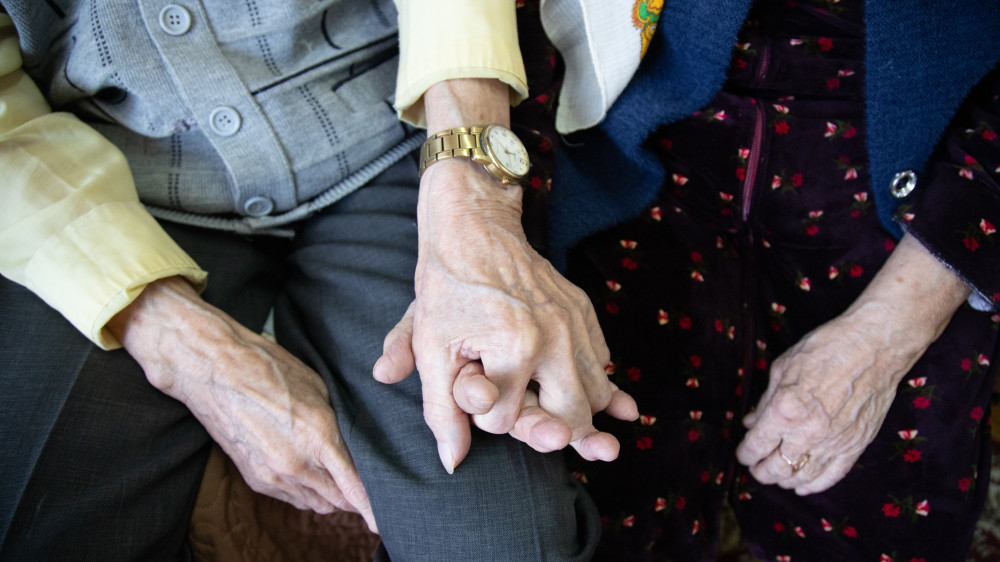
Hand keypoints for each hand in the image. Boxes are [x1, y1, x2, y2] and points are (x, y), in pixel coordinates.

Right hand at [108, 277, 376, 531]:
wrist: (211, 370)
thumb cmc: (269, 368)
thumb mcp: (318, 389)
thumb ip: (340, 424)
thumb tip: (360, 447)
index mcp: (317, 436)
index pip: (355, 487)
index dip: (373, 505)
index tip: (387, 515)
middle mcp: (295, 463)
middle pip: (340, 501)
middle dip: (358, 499)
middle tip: (372, 491)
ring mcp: (273, 475)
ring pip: (317, 504)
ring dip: (334, 498)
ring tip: (346, 484)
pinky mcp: (255, 478)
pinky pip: (293, 499)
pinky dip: (309, 494)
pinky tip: (315, 478)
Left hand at [376, 299, 632, 466]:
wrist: (474, 227)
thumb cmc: (446, 287)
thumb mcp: (430, 347)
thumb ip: (440, 411)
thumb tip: (452, 463)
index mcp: (516, 346)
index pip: (508, 421)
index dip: (486, 417)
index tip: (474, 394)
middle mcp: (556, 336)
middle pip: (572, 418)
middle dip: (551, 431)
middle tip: (540, 433)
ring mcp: (575, 322)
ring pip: (598, 394)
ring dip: (582, 413)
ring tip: (570, 424)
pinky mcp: (584, 310)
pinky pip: (603, 362)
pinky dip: (596, 381)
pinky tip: (585, 389)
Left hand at [736, 234, 970, 494]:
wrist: (875, 346)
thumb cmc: (826, 348)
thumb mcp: (783, 368)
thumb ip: (765, 401)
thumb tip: (750, 423)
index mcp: (786, 409)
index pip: (757, 445)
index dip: (745, 454)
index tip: (743, 455)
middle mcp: (808, 431)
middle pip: (777, 467)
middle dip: (761, 471)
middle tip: (756, 468)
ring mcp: (834, 441)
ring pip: (803, 476)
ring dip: (785, 480)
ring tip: (777, 476)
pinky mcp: (856, 445)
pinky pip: (832, 475)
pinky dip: (814, 485)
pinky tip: (803, 485)